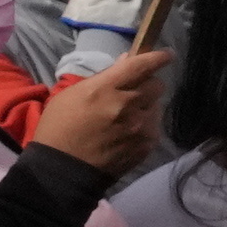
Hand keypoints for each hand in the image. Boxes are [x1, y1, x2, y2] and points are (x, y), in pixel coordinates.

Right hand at [30, 49, 170, 174]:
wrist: (61, 171)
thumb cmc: (59, 128)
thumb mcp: (72, 95)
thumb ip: (103, 78)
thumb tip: (126, 61)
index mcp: (105, 89)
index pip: (141, 65)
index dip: (157, 57)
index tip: (167, 54)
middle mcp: (127, 105)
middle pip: (156, 84)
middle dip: (148, 84)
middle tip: (135, 91)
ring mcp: (139, 127)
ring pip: (156, 106)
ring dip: (146, 106)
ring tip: (127, 117)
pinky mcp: (146, 145)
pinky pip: (154, 126)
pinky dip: (145, 126)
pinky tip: (127, 134)